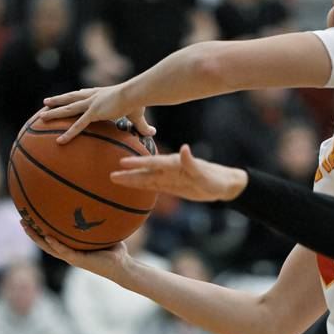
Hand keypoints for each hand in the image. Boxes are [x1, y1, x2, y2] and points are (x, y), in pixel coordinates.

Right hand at [21, 221, 131, 282]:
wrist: (122, 266)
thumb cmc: (114, 250)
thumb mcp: (103, 232)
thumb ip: (98, 220)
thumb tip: (99, 200)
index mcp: (72, 248)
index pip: (51, 238)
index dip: (40, 230)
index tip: (30, 217)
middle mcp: (69, 253)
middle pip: (44, 242)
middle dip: (32, 232)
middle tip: (21, 219)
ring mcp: (72, 257)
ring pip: (49, 248)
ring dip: (37, 238)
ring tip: (27, 226)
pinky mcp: (79, 260)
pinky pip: (64, 251)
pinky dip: (56, 244)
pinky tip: (47, 236)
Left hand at [41, 83, 154, 143]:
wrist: (137, 93)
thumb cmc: (140, 100)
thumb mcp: (139, 115)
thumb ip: (143, 126)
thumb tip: (154, 133)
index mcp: (103, 93)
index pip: (85, 94)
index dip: (75, 95)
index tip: (67, 96)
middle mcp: (94, 96)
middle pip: (71, 98)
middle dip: (58, 101)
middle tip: (45, 103)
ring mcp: (92, 104)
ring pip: (68, 109)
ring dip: (54, 113)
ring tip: (40, 116)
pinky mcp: (93, 113)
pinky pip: (78, 126)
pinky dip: (69, 134)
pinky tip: (59, 141)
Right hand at [111, 144, 248, 201]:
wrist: (223, 185)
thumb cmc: (216, 180)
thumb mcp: (204, 174)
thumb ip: (192, 163)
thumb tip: (184, 148)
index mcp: (176, 164)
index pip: (154, 163)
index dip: (139, 163)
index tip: (123, 162)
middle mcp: (170, 169)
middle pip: (146, 170)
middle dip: (129, 171)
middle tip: (110, 171)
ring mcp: (170, 177)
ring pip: (147, 178)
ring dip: (131, 179)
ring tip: (113, 178)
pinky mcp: (171, 185)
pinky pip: (153, 185)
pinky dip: (141, 185)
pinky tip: (130, 184)